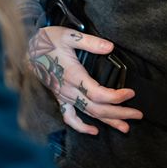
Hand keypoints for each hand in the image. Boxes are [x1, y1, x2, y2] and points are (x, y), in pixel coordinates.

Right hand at [27, 26, 142, 133]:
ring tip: (125, 128)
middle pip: (97, 108)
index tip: (130, 93)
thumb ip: (90, 42)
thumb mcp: (69, 36)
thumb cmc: (49, 41)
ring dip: (108, 121)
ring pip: (88, 114)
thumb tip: (110, 47)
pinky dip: (81, 127)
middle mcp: (69, 90)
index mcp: (73, 75)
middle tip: (138, 115)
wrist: (28, 50)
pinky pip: (70, 118)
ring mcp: (64, 96)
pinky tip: (94, 131)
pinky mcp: (60, 98)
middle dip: (119, 113)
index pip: (97, 93)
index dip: (115, 97)